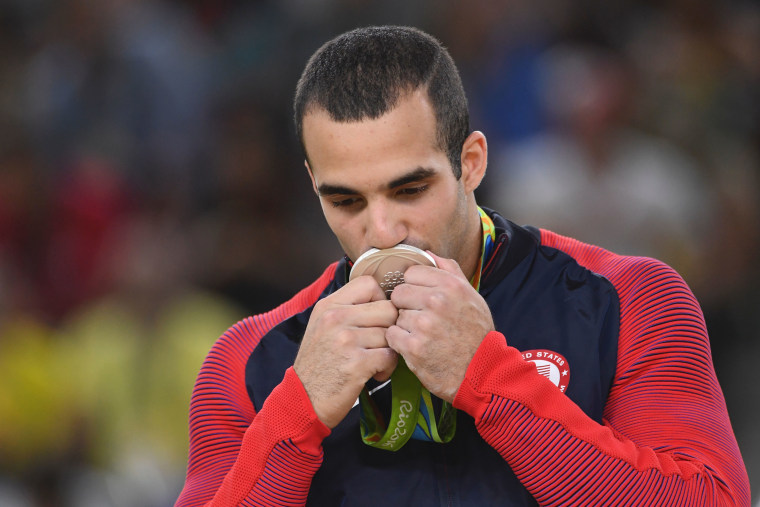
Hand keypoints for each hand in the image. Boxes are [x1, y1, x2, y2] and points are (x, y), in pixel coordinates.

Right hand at [294, 275, 398, 427]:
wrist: (303, 399)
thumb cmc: (318, 364)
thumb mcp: (321, 326)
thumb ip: (346, 309)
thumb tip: (380, 297)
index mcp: (328, 305)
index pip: (369, 284)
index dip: (381, 299)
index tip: (376, 317)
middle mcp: (336, 318)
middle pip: (388, 309)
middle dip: (390, 328)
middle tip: (379, 343)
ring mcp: (346, 340)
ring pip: (391, 334)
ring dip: (389, 351)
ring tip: (375, 361)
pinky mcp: (357, 363)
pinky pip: (390, 356)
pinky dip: (388, 367)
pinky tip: (374, 373)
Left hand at [386, 252, 494, 401]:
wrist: (482, 372)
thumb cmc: (476, 334)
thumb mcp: (472, 296)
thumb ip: (450, 271)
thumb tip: (428, 254)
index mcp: (450, 286)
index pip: (411, 273)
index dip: (414, 287)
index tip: (421, 299)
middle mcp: (437, 301)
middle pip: (399, 293)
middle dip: (407, 306)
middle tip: (421, 319)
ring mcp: (424, 325)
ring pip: (396, 315)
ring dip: (405, 326)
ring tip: (424, 335)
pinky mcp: (413, 347)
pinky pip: (392, 335)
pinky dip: (400, 342)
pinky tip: (416, 346)